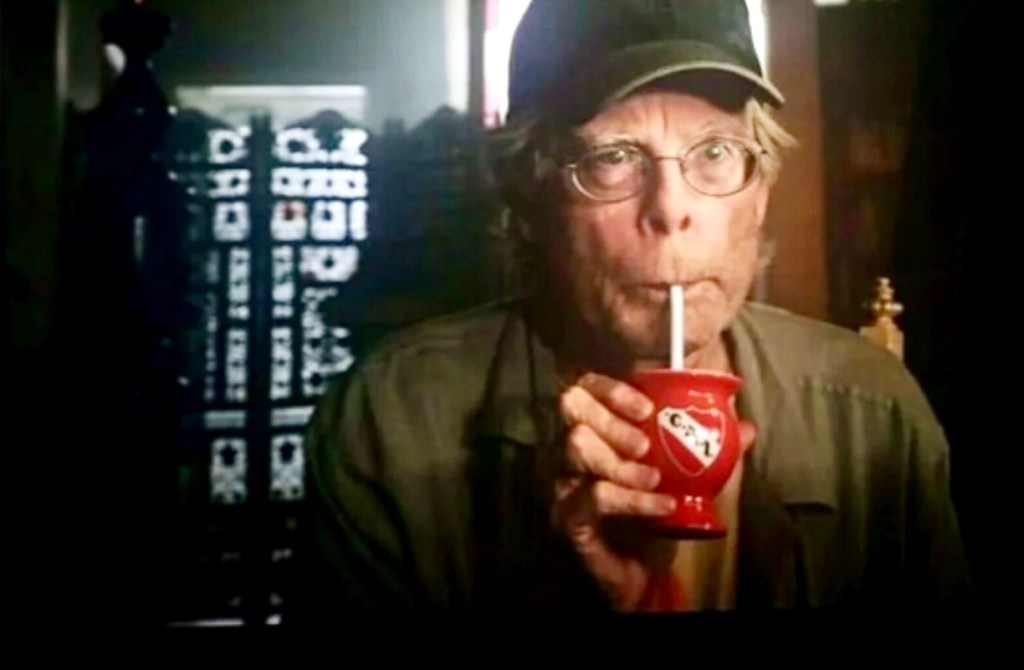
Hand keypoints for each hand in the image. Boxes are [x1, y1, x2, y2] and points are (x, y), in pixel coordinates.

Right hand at [553, 371, 755, 610]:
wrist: (649, 576)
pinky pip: (595, 496)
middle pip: (571, 408)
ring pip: (578, 448)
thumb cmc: (661, 516)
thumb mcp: (692, 476)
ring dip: (623, 461)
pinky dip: (634, 500)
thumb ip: (714, 449)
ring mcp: (567, 481)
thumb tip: (747, 427)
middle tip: (645, 444)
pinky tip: (663, 506)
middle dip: (611, 419)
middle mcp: (573, 448)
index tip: (645, 406)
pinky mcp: (570, 516)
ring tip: (656, 479)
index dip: (610, 388)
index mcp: (598, 428)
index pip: (585, 386)